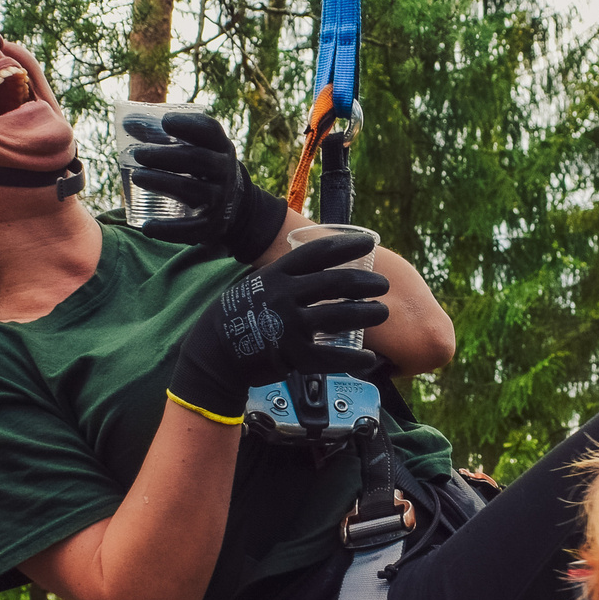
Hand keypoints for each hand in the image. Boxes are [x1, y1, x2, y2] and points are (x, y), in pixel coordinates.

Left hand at [124, 110, 288, 262]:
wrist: (234, 205)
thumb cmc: (202, 168)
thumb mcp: (196, 148)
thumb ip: (164, 136)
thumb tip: (126, 122)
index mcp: (221, 147)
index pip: (210, 131)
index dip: (189, 125)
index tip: (165, 121)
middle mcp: (225, 171)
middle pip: (196, 159)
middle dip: (164, 156)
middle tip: (138, 153)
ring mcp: (220, 199)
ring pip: (191, 190)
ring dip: (161, 182)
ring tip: (136, 176)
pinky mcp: (213, 225)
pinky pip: (191, 229)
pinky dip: (168, 230)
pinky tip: (147, 227)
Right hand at [166, 230, 388, 413]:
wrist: (215, 351)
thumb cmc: (240, 315)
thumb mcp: (258, 284)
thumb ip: (287, 277)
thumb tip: (320, 266)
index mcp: (277, 274)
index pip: (318, 253)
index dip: (347, 245)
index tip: (371, 241)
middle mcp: (284, 295)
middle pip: (335, 282)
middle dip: (365, 282)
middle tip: (383, 285)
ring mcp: (289, 325)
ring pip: (339, 316)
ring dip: (366, 314)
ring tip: (381, 312)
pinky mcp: (292, 355)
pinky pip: (331, 357)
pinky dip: (353, 358)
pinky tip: (369, 357)